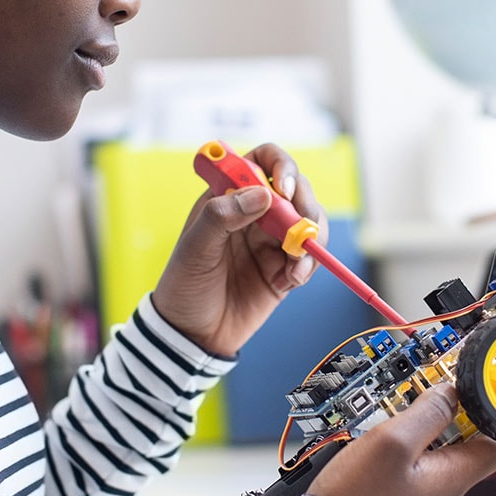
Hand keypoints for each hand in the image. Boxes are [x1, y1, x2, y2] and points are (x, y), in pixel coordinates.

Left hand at [153, 143, 325, 355]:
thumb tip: (263, 193)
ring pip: (310, 222)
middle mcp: (255, 212)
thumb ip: (222, 216)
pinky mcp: (284, 269)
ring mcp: (272, 240)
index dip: (280, 166)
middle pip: (298, 189)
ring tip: (295, 267)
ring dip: (312, 240)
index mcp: (229, 195)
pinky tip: (289, 282)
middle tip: (301, 231)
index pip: (264, 160)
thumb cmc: (184, 286)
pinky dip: (308, 266)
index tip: (283, 188)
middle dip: (306, 206)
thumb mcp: (195, 248)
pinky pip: (310, 257)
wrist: (191, 334)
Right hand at [307, 384, 495, 495]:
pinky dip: (402, 456)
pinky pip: (413, 475)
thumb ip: (428, 413)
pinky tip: (375, 450)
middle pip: (465, 448)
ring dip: (418, 436)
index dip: (494, 414)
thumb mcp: (393, 442)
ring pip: (435, 460)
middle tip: (418, 399)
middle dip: (445, 418)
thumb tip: (451, 394)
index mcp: (453, 480)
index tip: (477, 393)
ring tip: (387, 424)